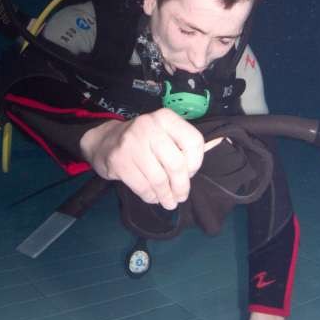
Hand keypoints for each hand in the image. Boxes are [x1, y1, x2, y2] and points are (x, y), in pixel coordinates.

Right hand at [79, 108, 204, 209]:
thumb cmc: (142, 141)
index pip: (193, 142)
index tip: (189, 172)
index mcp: (165, 118)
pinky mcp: (119, 161)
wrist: (104, 141)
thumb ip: (183, 144)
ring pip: (159, 179)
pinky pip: (143, 187)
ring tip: (169, 202)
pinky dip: (151, 197)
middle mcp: (149, 126)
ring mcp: (131, 143)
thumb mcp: (163, 134)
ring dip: (167, 196)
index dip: (195, 163)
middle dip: (181, 186)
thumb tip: (215, 149)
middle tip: (181, 196)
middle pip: (176, 164)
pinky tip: (153, 197)